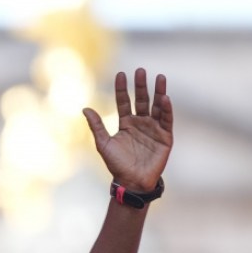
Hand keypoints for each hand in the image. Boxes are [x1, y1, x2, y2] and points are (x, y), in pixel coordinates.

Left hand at [83, 68, 172, 192]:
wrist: (131, 182)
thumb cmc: (117, 165)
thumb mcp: (104, 144)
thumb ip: (96, 126)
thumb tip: (85, 108)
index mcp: (126, 123)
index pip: (124, 101)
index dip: (122, 88)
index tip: (121, 74)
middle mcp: (141, 123)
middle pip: (142, 100)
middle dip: (141, 86)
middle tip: (140, 70)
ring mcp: (153, 129)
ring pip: (156, 106)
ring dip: (159, 92)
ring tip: (160, 77)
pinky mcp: (165, 137)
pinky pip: (166, 120)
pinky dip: (166, 109)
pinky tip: (165, 98)